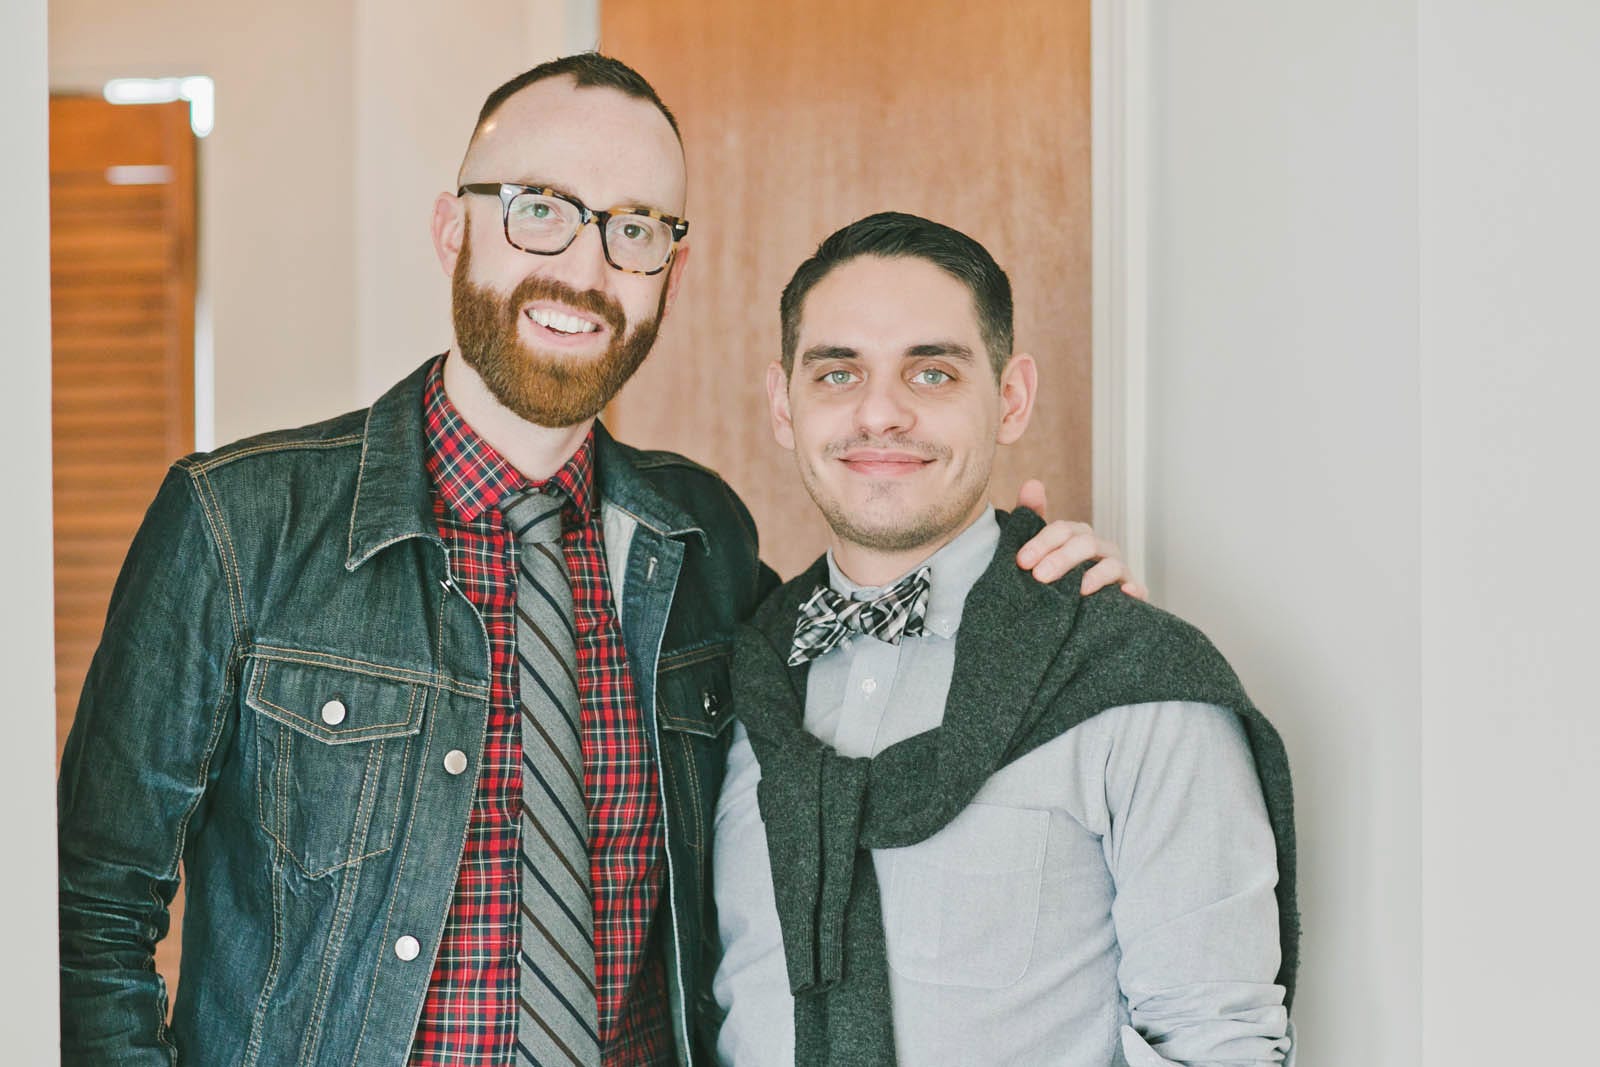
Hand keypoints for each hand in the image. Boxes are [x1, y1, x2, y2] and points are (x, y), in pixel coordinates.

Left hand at [1013, 479, 1148, 598]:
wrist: (1067, 613)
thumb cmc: (1052, 576)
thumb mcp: (1038, 550)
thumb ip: (1031, 517)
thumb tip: (1032, 483)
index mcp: (1077, 536)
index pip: (1063, 530)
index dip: (1042, 543)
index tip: (1022, 561)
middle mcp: (1099, 549)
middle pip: (1085, 544)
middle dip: (1062, 559)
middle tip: (1039, 576)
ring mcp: (1117, 571)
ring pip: (1111, 564)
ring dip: (1095, 574)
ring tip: (1078, 589)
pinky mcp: (1131, 593)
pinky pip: (1138, 588)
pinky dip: (1134, 589)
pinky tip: (1124, 592)